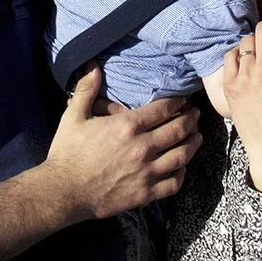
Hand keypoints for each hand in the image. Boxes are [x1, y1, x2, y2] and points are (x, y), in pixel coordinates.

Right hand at [46, 65, 201, 220]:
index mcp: (128, 126)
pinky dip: (182, 174)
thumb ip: (86, 90)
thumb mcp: (73, 116)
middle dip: (190, 120)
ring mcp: (146, 172)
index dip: (177, 102)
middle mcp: (143, 147)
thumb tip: (93, 67)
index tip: (183, 100)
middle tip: (195, 115)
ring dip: (193, 144)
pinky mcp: (145, 193)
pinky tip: (182, 168)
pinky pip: (173, 183)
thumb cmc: (67, 153)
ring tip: (197, 137)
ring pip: (181, 156)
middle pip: (178, 130)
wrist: (64, 191)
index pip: (163, 109)